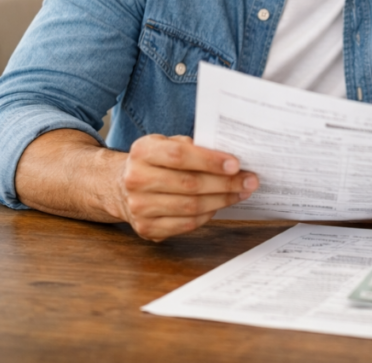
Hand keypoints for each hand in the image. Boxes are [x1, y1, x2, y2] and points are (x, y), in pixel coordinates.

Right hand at [116, 135, 258, 241]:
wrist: (121, 187)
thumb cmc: (156, 162)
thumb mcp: (167, 143)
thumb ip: (193, 146)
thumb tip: (230, 159)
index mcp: (142, 152)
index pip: (180, 155)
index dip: (211, 161)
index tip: (236, 164)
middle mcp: (136, 179)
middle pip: (189, 184)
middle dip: (225, 183)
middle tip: (249, 180)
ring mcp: (139, 206)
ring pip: (191, 206)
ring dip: (222, 200)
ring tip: (241, 192)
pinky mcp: (146, 227)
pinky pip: (186, 224)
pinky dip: (208, 215)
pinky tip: (220, 205)